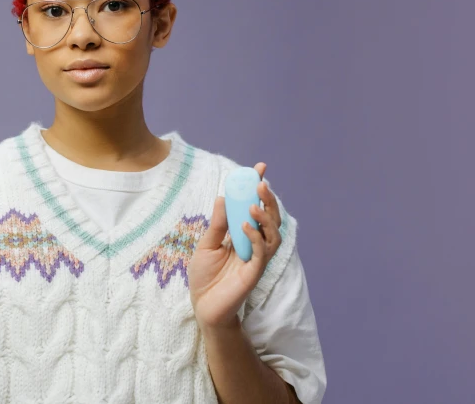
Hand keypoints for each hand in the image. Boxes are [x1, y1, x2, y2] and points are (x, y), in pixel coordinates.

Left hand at [187, 163, 282, 329]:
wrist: (202, 305)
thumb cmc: (204, 276)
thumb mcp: (207, 244)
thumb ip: (217, 224)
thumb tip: (222, 196)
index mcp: (243, 235)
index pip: (256, 208)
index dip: (259, 189)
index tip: (259, 168)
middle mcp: (254, 245)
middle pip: (271, 219)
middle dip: (268, 200)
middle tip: (260, 183)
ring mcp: (256, 259)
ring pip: (272, 235)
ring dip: (265, 218)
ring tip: (252, 205)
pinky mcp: (254, 273)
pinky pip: (261, 252)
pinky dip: (255, 237)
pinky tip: (244, 226)